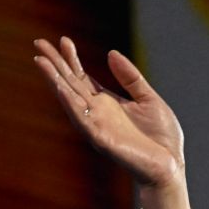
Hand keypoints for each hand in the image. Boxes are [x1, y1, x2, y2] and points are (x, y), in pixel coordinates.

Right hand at [32, 36, 185, 189]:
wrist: (170, 168)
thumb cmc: (161, 138)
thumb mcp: (149, 99)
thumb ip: (131, 78)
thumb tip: (111, 53)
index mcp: (107, 103)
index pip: (82, 78)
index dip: (72, 59)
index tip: (64, 40)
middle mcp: (97, 113)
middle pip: (70, 84)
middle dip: (55, 64)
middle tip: (39, 43)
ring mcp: (97, 126)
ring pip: (70, 100)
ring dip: (54, 81)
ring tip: (41, 62)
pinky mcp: (102, 140)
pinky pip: (82, 120)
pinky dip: (71, 104)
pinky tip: (60, 89)